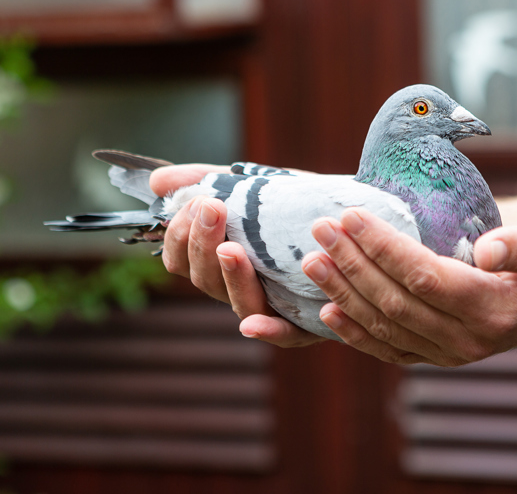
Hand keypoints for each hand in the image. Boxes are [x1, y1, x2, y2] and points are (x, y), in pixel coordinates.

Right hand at [149, 164, 323, 347]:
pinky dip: (267, 332)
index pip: (182, 259)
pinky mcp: (309, 324)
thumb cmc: (300, 204)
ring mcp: (274, 308)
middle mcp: (242, 288)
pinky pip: (285, 336)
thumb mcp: (254, 184)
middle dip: (202, 244)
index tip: (195, 203)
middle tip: (212, 208)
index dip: (179, 236)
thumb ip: (206, 179)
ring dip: (230, 277)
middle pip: (204, 280)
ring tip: (231, 248)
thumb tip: (157, 181)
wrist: (359, 214)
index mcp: (223, 259)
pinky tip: (252, 325)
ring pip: (239, 305)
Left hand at [302, 209, 516, 365]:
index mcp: (492, 309)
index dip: (383, 248)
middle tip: (321, 230)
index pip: (425, 276)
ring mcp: (450, 354)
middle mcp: (467, 340)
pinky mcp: (438, 356)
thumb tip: (487, 248)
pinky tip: (327, 311)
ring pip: (385, 327)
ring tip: (313, 261)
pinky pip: (389, 349)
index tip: (351, 216)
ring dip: (344, 294)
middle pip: (395, 302)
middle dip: (352, 264)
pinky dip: (355, 333)